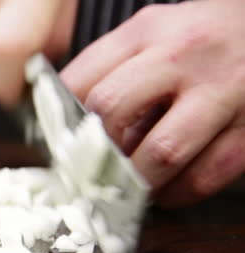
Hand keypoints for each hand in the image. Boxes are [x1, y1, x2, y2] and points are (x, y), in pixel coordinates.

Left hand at [61, 0, 244, 206]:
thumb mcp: (153, 35)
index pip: (80, 82)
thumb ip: (112, 72)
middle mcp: (183, 55)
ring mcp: (222, 90)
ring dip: (135, 182)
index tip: (57, 149)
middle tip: (90, 172)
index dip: (58, 124)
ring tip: (128, 189)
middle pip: (111, 111)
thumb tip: (66, 129)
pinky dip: (177, 193)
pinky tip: (166, 192)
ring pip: (160, 152)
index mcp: (146, 31)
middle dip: (93, 151)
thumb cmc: (204, 40)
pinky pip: (205, 175)